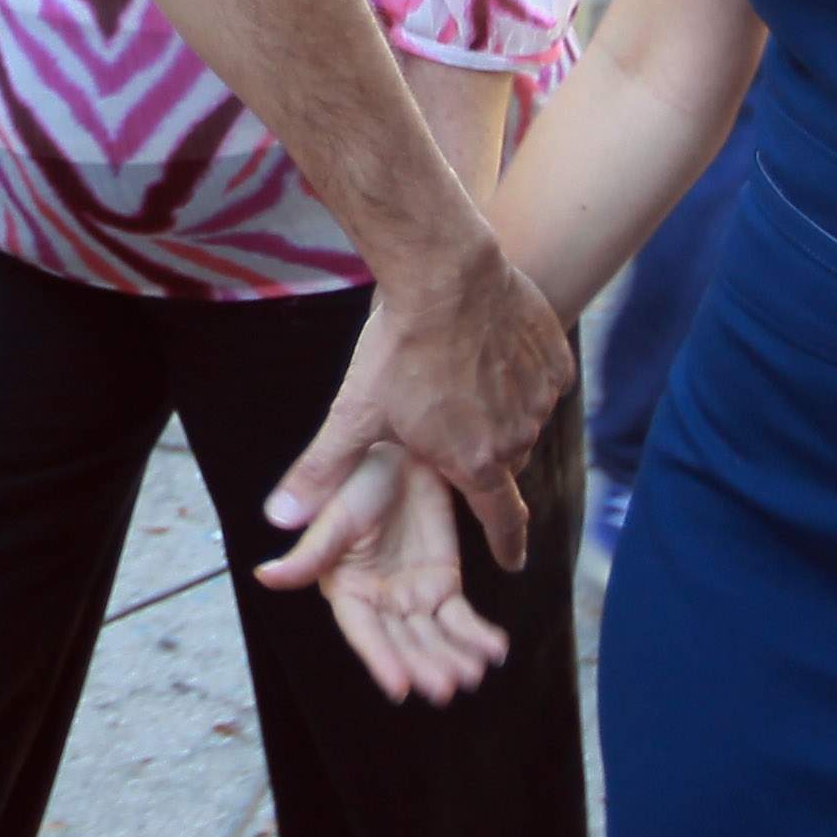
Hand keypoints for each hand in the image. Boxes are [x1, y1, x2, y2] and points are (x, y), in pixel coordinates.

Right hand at [251, 440, 511, 703]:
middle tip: (448, 685)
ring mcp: (413, 595)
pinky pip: (462, 618)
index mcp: (347, 589)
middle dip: (425, 666)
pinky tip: (496, 650)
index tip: (401, 688)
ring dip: (454, 657)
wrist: (401, 452)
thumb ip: (309, 552)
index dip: (381, 660)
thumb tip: (263, 576)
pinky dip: (478, 636)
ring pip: (435, 637)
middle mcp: (379, 601)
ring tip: (475, 672)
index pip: (365, 633)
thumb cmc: (358, 480)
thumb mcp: (336, 515)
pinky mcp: (443, 583)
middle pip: (404, 643)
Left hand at [264, 251, 571, 572]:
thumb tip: (281, 520)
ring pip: (523, 421)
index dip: (507, 544)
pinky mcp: (556, 362)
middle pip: (504, 463)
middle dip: (480, 452)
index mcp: (474, 463)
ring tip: (464, 375)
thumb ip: (321, 472)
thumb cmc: (398, 348)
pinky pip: (542, 382)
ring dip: (501, 411)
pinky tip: (491, 349)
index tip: (513, 560)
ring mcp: (540, 399)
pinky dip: (521, 373)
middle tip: (451, 418)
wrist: (444, 275)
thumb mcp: (354, 413)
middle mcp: (517, 439)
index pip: (502, 520)